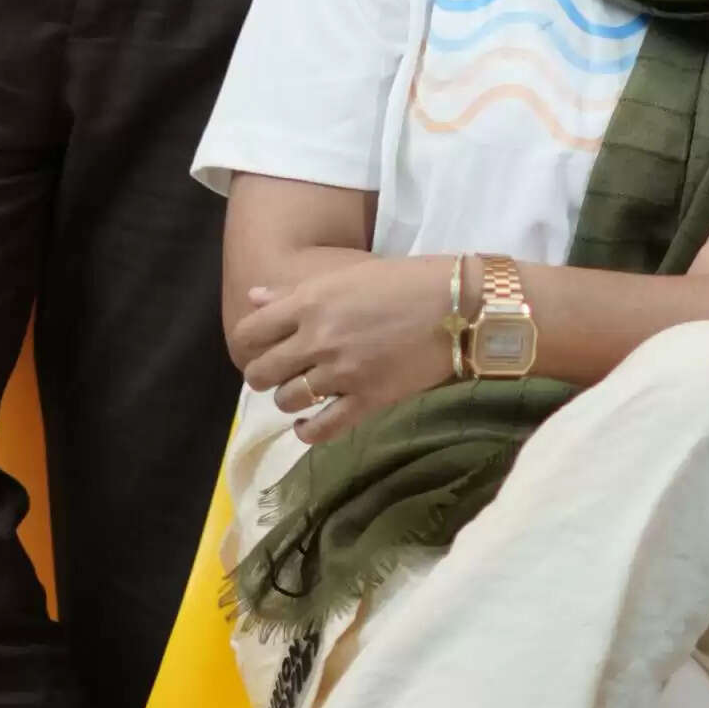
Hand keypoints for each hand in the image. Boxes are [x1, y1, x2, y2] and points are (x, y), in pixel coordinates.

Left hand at [238, 248, 462, 443]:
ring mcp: (341, 372)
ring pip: (287, 401)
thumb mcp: (347, 274)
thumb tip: (254, 298)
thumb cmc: (408, 280)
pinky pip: (322, 428)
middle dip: (264, 376)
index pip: (250, 333)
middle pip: (261, 373)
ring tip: (302, 393)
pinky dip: (308, 432)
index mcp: (310, 303)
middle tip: (280, 373)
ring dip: (289, 400)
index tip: (261, 348)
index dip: (249, 345)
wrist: (459, 306)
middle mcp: (317, 339)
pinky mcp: (367, 399)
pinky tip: (308, 426)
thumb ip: (296, 291)